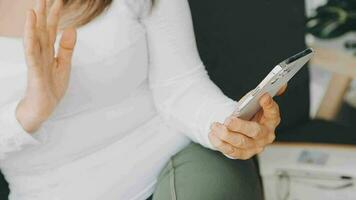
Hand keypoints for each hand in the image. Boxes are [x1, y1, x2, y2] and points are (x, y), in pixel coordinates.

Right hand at [16, 0, 76, 132]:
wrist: (43, 108)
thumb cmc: (51, 87)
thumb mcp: (64, 65)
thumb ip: (66, 48)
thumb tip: (71, 28)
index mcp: (49, 52)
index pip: (51, 29)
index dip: (55, 15)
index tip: (59, 0)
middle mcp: (41, 53)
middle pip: (42, 30)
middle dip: (44, 13)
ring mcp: (36, 62)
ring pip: (34, 40)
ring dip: (33, 24)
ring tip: (34, 8)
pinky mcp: (35, 72)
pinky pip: (32, 54)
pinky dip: (31, 40)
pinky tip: (30, 29)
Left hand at [208, 85, 286, 159]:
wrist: (238, 128)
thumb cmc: (247, 112)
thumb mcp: (253, 101)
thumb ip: (263, 93)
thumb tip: (282, 85)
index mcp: (271, 120)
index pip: (273, 112)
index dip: (269, 105)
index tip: (263, 96)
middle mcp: (266, 135)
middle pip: (255, 131)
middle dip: (240, 126)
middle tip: (228, 120)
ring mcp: (256, 146)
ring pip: (241, 142)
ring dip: (226, 134)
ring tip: (214, 126)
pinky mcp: (244, 154)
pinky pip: (232, 151)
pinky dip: (220, 143)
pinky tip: (212, 134)